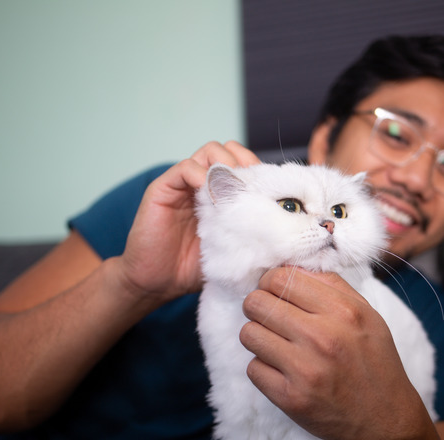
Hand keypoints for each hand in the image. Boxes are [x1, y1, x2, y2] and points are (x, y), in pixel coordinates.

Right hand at [118, 141, 259, 302]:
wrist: (157, 283)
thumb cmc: (193, 268)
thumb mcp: (232, 248)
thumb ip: (252, 233)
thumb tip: (286, 232)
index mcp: (219, 195)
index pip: (244, 166)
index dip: (259, 171)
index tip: (271, 189)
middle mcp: (202, 184)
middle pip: (229, 151)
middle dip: (245, 162)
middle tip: (252, 185)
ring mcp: (183, 184)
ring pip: (210, 151)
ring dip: (226, 164)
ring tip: (232, 188)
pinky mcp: (163, 189)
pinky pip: (185, 167)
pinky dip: (200, 173)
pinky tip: (209, 192)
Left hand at [240, 267, 426, 439]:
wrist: (385, 419)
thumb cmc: (374, 361)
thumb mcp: (366, 314)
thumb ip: (329, 285)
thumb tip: (288, 267)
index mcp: (342, 311)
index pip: (280, 278)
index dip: (270, 283)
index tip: (275, 294)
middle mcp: (322, 337)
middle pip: (257, 303)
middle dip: (259, 308)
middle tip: (272, 319)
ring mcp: (305, 370)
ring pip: (249, 334)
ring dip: (258, 338)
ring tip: (277, 345)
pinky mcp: (291, 398)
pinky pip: (253, 368)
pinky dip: (263, 368)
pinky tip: (283, 370)